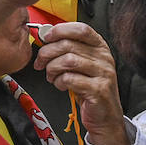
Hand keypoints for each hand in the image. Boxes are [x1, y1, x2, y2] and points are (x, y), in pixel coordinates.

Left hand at [33, 22, 129, 144]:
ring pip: (68, 60)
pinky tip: (61, 85)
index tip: (46, 37)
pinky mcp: (99, 89)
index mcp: (99, 47)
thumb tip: (45, 37)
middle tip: (40, 62)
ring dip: (52, 68)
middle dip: (47, 53)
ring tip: (51, 75)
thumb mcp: (80, 64)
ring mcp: (104, 73)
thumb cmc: (88, 87)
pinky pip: (70, 79)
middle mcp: (104, 58)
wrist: (104, 116)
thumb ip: (68, 49)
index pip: (81, 29)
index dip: (60, 30)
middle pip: (68, 45)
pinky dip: (59, 81)